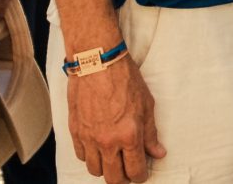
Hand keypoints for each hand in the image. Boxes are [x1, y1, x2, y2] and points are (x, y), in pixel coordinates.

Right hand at [70, 53, 164, 180]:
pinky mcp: (75, 130)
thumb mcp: (147, 104)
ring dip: (105, 168)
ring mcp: (89, 138)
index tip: (141, 173)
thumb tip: (157, 153)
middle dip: (123, 178)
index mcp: (129, 135)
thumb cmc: (124, 78)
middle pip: (113, 178)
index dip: (140, 176)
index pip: (135, 172)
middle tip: (127, 170)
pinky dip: (90, 156)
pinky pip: (81, 156)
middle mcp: (107, 141)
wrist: (97, 61)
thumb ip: (151, 133)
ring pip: (95, 170)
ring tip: (112, 158)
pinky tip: (97, 147)